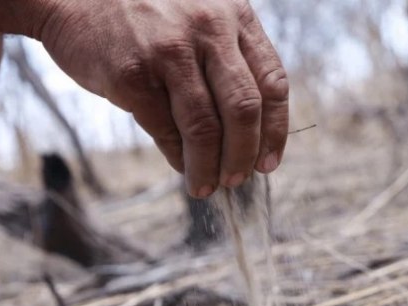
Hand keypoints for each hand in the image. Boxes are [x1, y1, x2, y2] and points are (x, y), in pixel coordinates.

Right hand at [36, 0, 288, 196]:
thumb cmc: (140, 13)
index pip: (271, 82)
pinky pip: (164, 130)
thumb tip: (241, 129)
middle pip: (244, 110)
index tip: (269, 162)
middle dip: (244, 156)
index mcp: (232, 15)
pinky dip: (176, 156)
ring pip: (205, 128)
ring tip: (206, 186)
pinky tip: (180, 166)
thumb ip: (223, 57)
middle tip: (237, 180)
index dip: (275, 131)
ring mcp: (169, 53)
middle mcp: (207, 30)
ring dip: (209, 167)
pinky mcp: (132, 76)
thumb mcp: (196, 17)